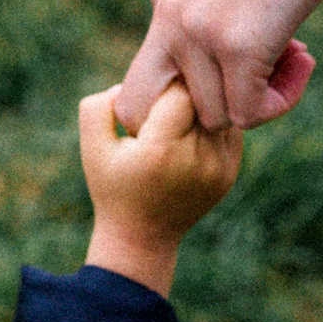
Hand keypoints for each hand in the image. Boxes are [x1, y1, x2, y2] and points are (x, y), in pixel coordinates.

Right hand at [78, 81, 241, 295]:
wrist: (143, 237)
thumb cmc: (112, 188)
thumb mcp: (92, 148)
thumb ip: (99, 106)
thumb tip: (128, 84)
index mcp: (161, 150)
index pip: (181, 92)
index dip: (167, 84)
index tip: (155, 91)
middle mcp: (196, 159)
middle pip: (203, 100)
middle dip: (186, 93)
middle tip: (168, 97)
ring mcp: (218, 168)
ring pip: (220, 111)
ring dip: (202, 107)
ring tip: (179, 115)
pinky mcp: (230, 172)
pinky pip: (228, 130)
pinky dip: (212, 123)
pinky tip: (192, 131)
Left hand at [118, 0, 322, 130]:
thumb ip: (220, 11)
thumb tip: (239, 67)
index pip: (145, 81)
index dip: (187, 95)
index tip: (237, 72)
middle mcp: (170, 15)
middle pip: (150, 110)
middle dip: (204, 112)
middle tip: (254, 81)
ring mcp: (199, 30)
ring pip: (216, 115)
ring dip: (260, 99)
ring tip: (294, 51)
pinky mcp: (237, 43)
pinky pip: (249, 112)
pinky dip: (281, 99)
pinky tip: (303, 56)